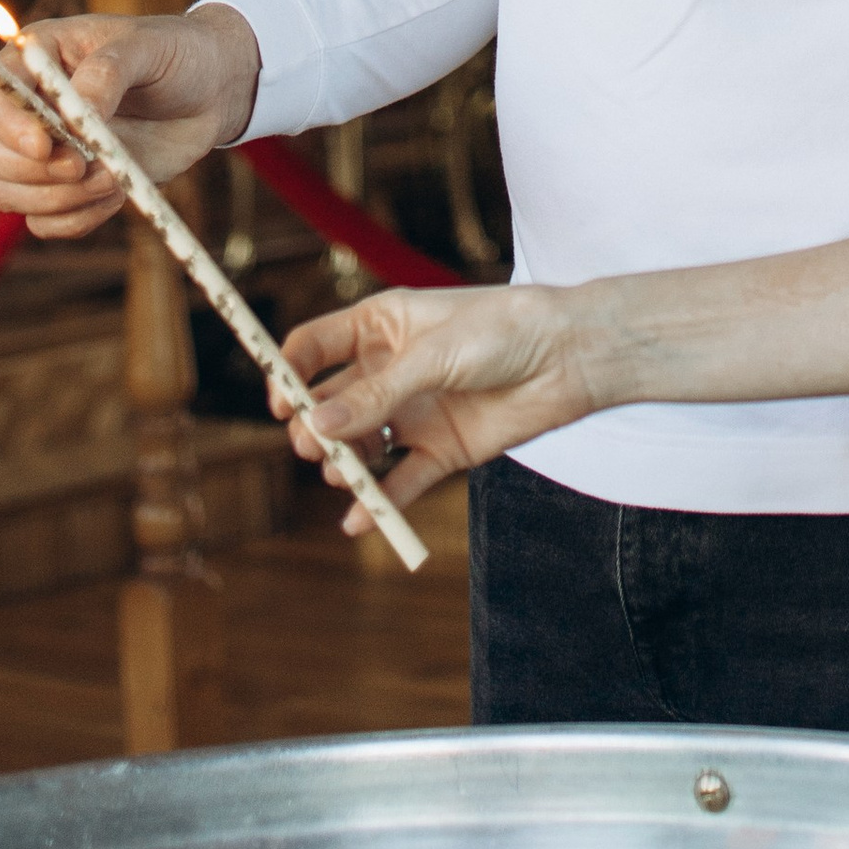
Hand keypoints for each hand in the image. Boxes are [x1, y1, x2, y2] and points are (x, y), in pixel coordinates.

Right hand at [0, 4, 257, 239]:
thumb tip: (76, 113)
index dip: (4, 125)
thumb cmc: (178, 55)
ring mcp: (43, 152)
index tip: (45, 144)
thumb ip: (109, 72)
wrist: (212, 91)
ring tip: (115, 175)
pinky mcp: (67, 188)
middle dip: (25, 169)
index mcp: (34, 59)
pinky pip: (43, 223)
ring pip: (6, 193)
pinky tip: (117, 192)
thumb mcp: (150, 47)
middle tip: (81, 165)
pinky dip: (76, 219)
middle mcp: (27, 107)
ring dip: (57, 198)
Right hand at [274, 280, 602, 522]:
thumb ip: (378, 393)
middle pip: (330, 405)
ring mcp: (413, 413)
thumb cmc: (502, 331)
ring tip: (344, 474)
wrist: (568, 358)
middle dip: (314, 428)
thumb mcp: (434, 354)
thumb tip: (318, 424)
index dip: (289, 373)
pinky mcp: (440, 451)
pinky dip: (378, 504)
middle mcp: (390, 372)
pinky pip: (398, 482)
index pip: (315, 348)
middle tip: (314, 445)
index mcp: (381, 327)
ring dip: (343, 464)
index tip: (280, 403)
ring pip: (359, 446)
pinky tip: (359, 522)